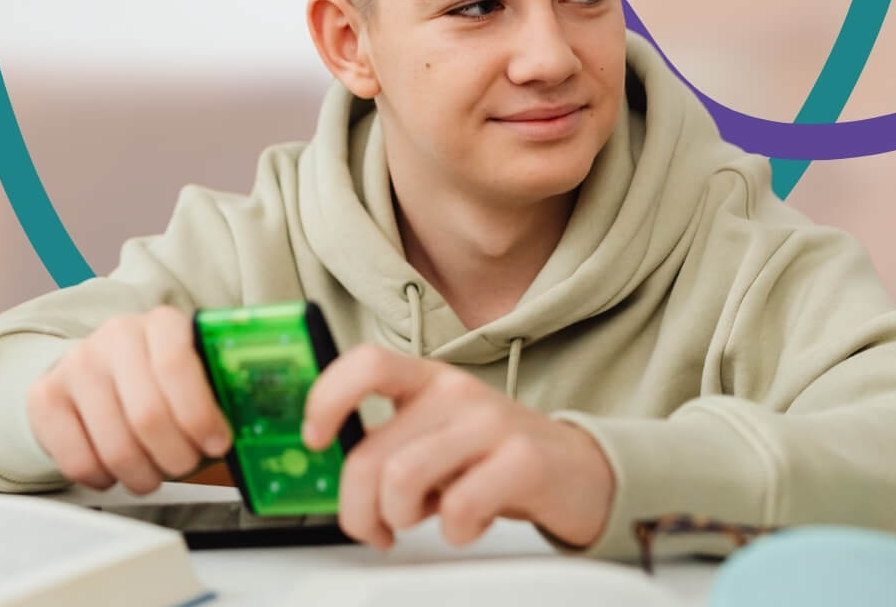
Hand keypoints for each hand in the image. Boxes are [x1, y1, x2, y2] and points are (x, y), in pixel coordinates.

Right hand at [25, 305, 231, 493]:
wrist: (100, 372)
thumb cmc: (162, 383)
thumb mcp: (199, 374)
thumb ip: (225, 392)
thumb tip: (262, 427)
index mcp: (161, 324)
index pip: (176, 364)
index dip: (200, 414)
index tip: (218, 443)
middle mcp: (115, 336)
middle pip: (148, 415)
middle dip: (176, 457)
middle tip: (185, 464)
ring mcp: (76, 364)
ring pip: (115, 447)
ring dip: (143, 475)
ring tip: (154, 472)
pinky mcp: (44, 396)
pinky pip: (77, 461)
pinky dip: (104, 478)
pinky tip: (115, 468)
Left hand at [301, 344, 613, 550]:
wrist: (580, 471)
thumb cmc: (494, 458)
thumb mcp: (436, 436)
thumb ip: (390, 444)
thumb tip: (337, 476)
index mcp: (427, 380)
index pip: (365, 364)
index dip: (327, 398)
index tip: (315, 439)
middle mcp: (455, 392)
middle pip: (371, 453)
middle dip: (359, 508)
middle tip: (374, 527)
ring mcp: (491, 422)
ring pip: (403, 480)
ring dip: (401, 518)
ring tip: (425, 519)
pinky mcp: (524, 460)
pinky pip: (459, 508)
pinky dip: (455, 531)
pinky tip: (469, 523)